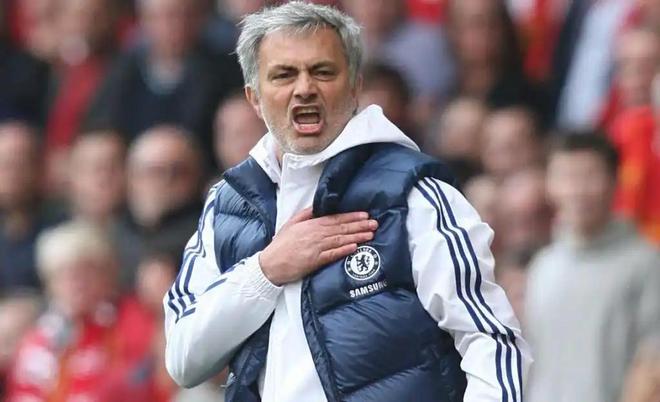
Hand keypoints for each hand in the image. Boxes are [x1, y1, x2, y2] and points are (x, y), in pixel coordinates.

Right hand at [259, 208, 377, 285]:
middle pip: (341, 228)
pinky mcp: (315, 261)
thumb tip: (319, 207)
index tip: (364, 215)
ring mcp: (316, 248)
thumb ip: (306, 214)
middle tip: (374, 223)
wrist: (270, 264)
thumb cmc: (281, 245)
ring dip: (357, 236)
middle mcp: (315, 234)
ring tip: (370, 234)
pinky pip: (332, 254)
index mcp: (311, 225)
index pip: (335, 219)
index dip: (351, 217)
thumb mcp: (292, 224)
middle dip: (359, 225)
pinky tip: (355, 247)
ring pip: (340, 240)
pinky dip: (344, 250)